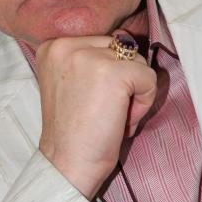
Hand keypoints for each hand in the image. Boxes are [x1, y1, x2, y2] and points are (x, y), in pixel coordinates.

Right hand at [36, 36, 156, 199]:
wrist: (67, 164)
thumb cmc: (72, 130)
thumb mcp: (71, 80)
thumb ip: (91, 58)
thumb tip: (127, 38)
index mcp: (53, 46)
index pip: (102, 41)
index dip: (107, 73)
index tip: (92, 100)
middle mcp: (66, 45)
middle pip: (120, 47)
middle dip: (123, 79)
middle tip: (104, 110)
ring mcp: (90, 57)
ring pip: (137, 60)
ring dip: (134, 90)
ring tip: (112, 115)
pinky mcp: (114, 73)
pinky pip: (148, 76)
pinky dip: (145, 101)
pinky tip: (123, 120)